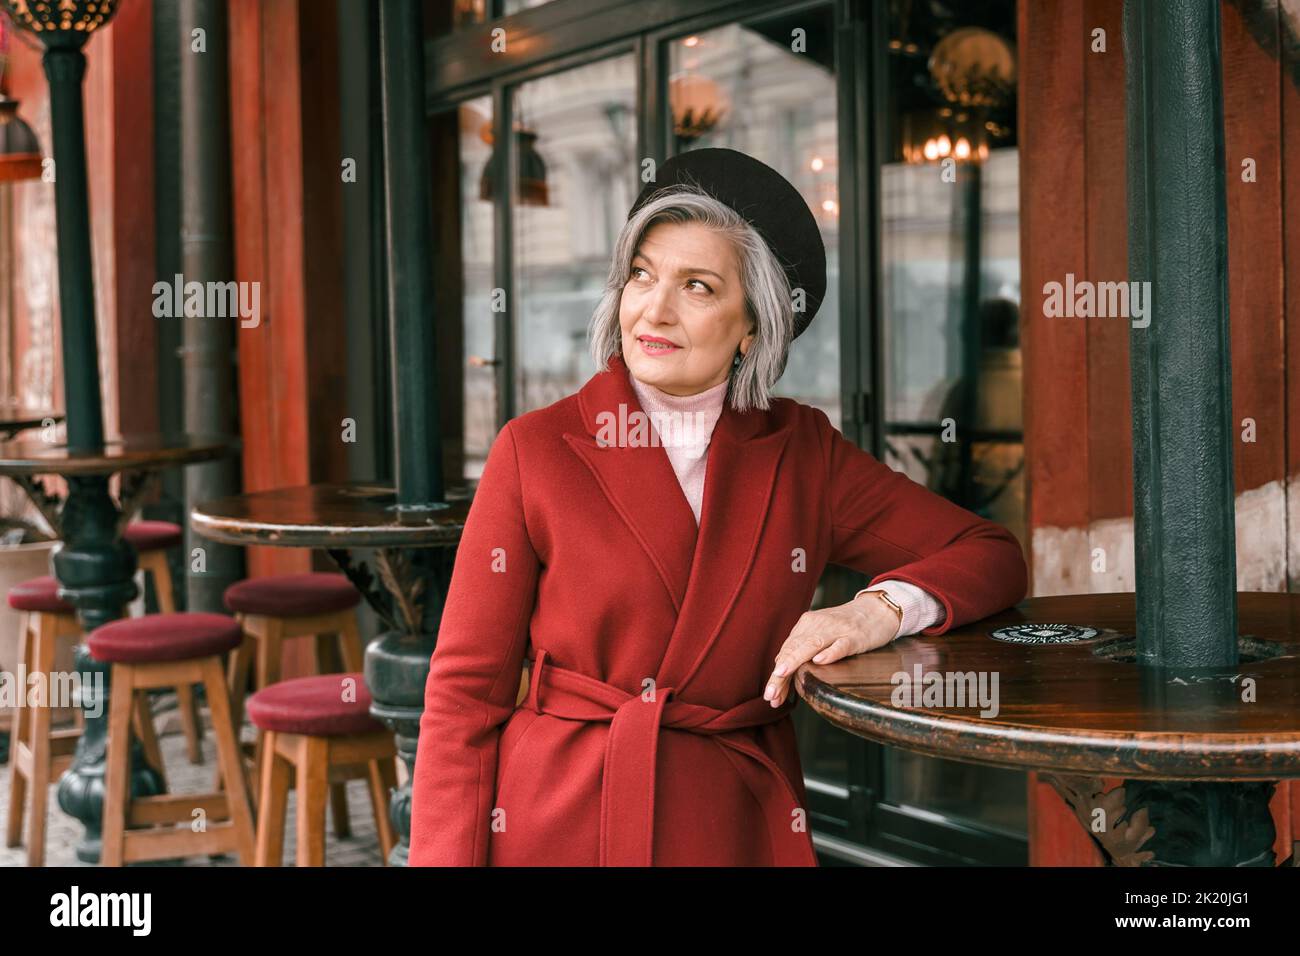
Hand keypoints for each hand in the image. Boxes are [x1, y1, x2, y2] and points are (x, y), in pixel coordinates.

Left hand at [763, 591, 901, 707]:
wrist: (877, 609)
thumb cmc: (846, 625)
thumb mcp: (821, 634)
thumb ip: (802, 648)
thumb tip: (781, 667)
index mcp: (807, 625)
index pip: (787, 651)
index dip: (777, 674)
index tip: (770, 695)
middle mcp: (818, 625)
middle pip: (794, 649)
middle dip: (780, 673)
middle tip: (770, 694)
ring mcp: (836, 630)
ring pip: (811, 645)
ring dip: (795, 660)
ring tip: (781, 673)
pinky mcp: (855, 636)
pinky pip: (840, 644)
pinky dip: (830, 653)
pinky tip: (819, 661)